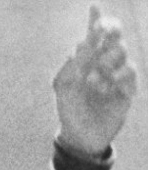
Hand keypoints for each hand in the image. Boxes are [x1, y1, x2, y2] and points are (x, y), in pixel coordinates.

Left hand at [53, 5, 138, 156]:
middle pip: (115, 36)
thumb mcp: (63, 86)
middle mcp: (103, 62)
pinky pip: (129, 73)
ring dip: (107, 62)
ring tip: (94, 80)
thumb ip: (72, 63)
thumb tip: (85, 41)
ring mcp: (117, 74)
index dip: (96, 20)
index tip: (93, 7)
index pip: (94, 34)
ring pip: (121, 53)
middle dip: (111, 30)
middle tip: (102, 34)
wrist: (80, 135)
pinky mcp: (127, 88)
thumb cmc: (68, 109)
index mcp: (86, 59)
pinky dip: (118, 78)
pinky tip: (106, 88)